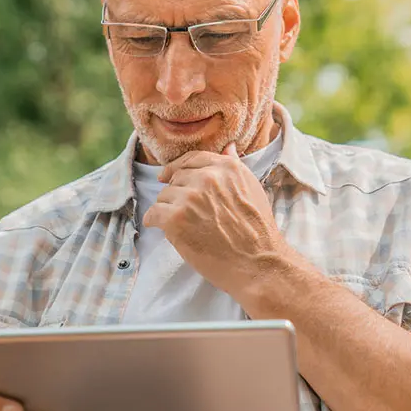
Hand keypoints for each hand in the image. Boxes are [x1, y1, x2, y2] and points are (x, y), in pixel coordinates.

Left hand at [143, 143, 287, 299]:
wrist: (258, 263)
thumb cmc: (257, 231)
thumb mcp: (251, 189)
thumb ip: (234, 166)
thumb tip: (228, 146)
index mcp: (227, 167)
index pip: (191, 159)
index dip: (177, 168)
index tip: (168, 176)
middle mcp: (208, 178)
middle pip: (176, 178)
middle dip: (176, 194)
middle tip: (186, 213)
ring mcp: (190, 197)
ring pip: (163, 196)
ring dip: (167, 210)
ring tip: (184, 226)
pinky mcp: (176, 218)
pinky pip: (153, 213)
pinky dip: (153, 221)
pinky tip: (161, 228)